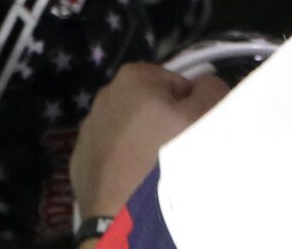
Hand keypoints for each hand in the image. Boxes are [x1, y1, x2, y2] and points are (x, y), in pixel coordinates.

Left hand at [70, 62, 231, 216]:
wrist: (126, 215)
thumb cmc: (169, 156)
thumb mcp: (205, 116)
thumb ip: (210, 89)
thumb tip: (204, 84)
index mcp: (134, 77)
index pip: (178, 85)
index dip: (192, 109)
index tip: (195, 132)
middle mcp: (104, 96)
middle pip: (152, 108)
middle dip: (166, 127)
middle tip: (181, 155)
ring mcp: (88, 130)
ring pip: (131, 134)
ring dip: (145, 147)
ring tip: (159, 175)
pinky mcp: (81, 162)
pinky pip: (113, 159)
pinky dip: (125, 168)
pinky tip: (137, 185)